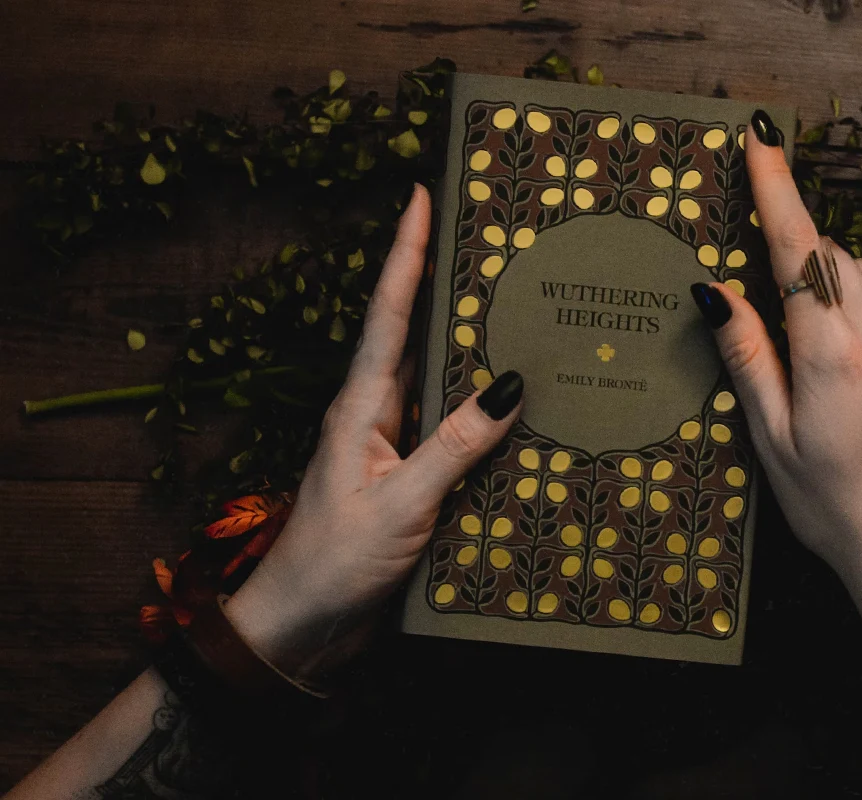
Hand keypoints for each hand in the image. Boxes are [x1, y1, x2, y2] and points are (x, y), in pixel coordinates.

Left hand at [225, 185, 524, 668]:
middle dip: (443, 281)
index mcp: (361, 406)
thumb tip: (508, 386)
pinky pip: (453, 429)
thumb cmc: (333, 561)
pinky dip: (481, 409)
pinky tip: (515, 407)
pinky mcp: (410, 480)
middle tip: (485, 236)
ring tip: (515, 304)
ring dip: (468, 344)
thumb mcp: (399, 502)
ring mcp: (393, 447)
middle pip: (415, 333)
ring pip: (438, 380)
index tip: (419, 195)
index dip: (404, 253)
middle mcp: (377, 415)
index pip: (389, 314)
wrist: (301, 626)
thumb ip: (453, 446)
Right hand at [690, 111, 861, 639]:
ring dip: (826, 275)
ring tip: (793, 322)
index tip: (761, 140)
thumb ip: (746, 356)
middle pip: (834, 255)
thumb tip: (714, 291)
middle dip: (795, 243)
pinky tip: (836, 356)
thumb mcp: (771, 438)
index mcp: (834, 350)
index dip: (777, 189)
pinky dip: (856, 306)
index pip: (800, 248)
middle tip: (754, 269)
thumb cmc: (834, 508)